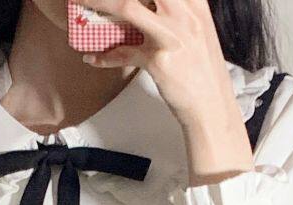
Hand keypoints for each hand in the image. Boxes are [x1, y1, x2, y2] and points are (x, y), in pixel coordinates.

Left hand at [79, 0, 252, 181]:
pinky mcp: (159, 60)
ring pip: (129, 6)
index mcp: (194, 3)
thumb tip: (151, 8)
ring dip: (100, 2)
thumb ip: (176, 14)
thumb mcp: (196, 31)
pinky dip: (106, 56)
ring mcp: (171, 35)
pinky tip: (92, 57)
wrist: (212, 106)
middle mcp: (185, 13)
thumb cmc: (202, 72)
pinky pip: (125, 53)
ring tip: (80, 3)